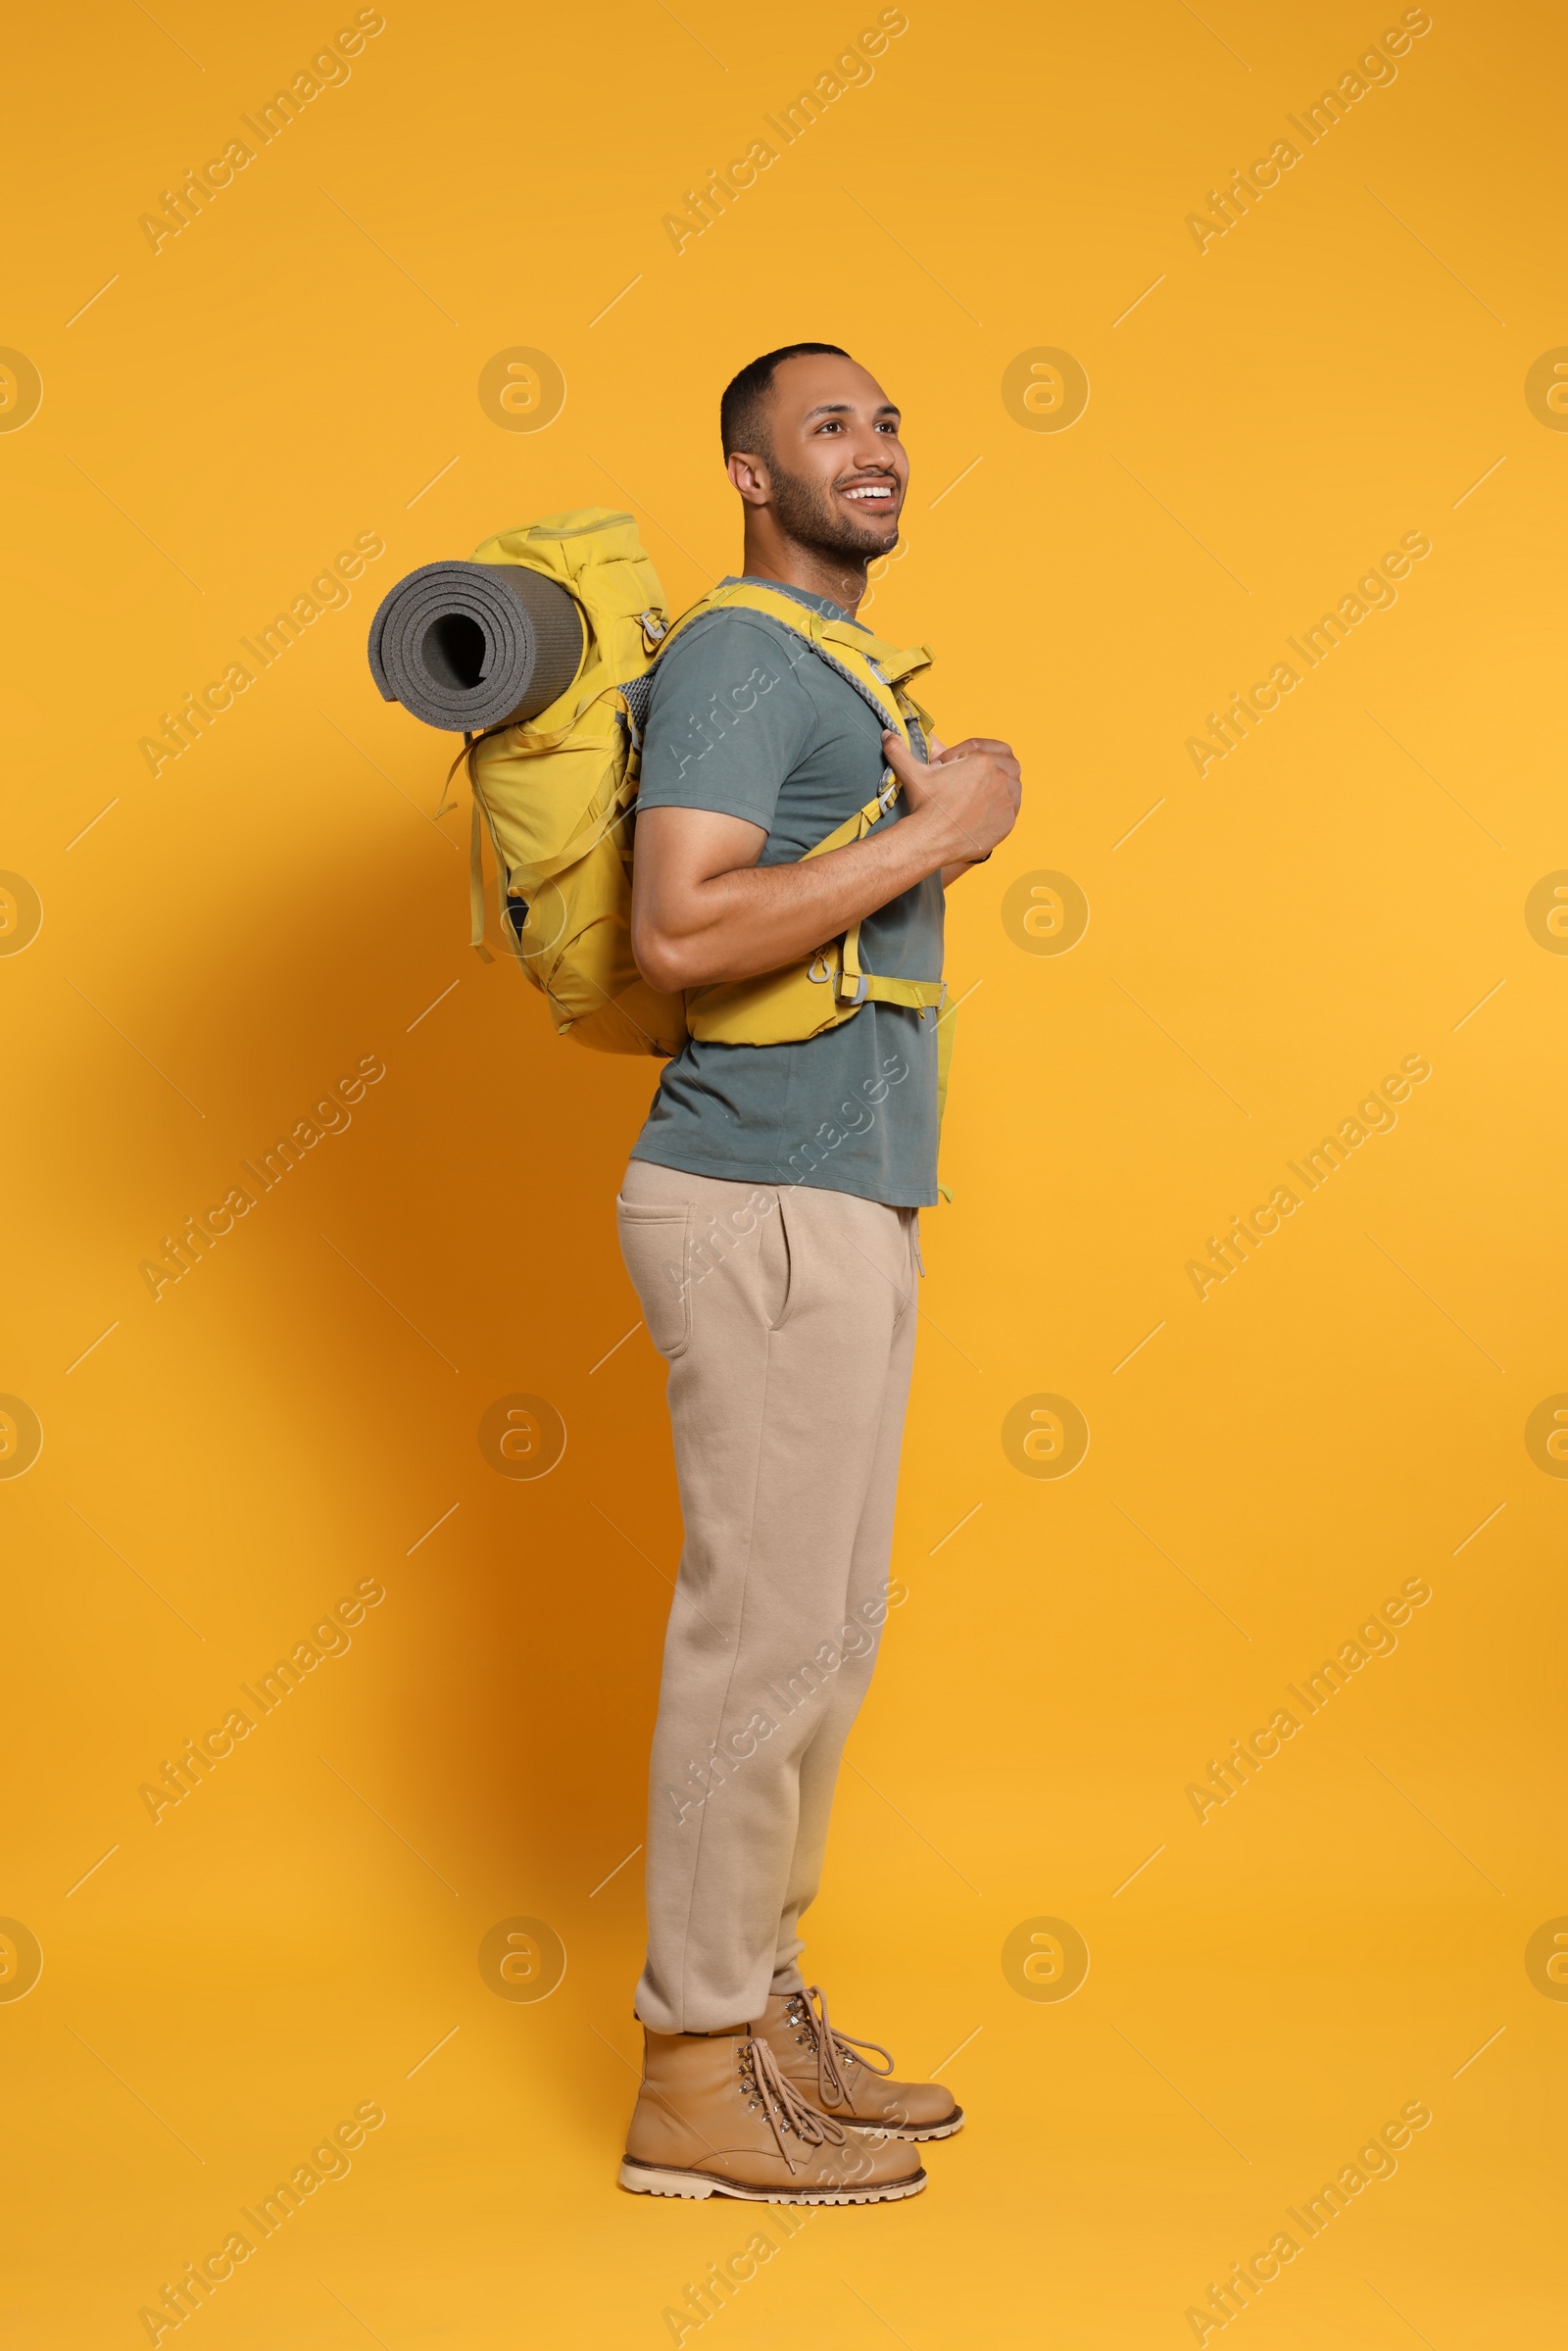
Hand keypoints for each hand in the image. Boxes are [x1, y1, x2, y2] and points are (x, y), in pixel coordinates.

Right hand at [881, 729, 1020, 866]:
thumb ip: (899, 750)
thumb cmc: (924, 806)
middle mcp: (1001, 778)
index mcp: (982, 761)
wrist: (931, 841)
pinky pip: (1013, 806)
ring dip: (1001, 781)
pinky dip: (1003, 803)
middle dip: (990, 763)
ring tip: (980, 788)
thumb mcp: (912, 774)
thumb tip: (886, 734)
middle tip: (972, 772)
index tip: (953, 763)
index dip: (966, 752)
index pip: (982, 747)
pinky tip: (986, 806)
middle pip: (1005, 762)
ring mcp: (1007, 801)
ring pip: (1014, 783)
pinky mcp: (1008, 821)